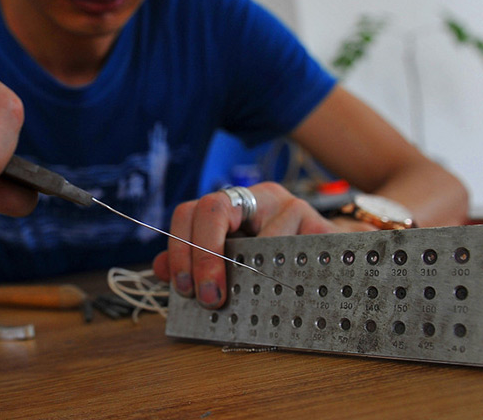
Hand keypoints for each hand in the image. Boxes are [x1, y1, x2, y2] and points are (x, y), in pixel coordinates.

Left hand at [152, 182, 338, 307]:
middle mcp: (257, 197)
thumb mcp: (234, 263)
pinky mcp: (320, 224)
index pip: (189, 212)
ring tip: (252, 299)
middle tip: (209, 297)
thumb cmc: (277, 264)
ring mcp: (290, 205)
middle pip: (212, 207)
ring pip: (254, 234)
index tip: (185, 287)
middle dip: (203, 255)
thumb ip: (193, 265)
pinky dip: (284, 273)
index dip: (179, 248)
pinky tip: (284, 290)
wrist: (336, 263)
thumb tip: (158, 269)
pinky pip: (294, 248)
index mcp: (230, 206)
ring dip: (249, 273)